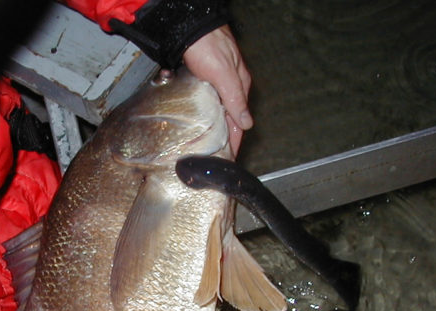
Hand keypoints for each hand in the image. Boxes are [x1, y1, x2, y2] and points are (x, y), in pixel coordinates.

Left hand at [183, 25, 252, 153]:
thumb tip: (247, 123)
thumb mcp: (224, 75)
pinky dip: (196, 112)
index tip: (230, 159)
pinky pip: (199, 101)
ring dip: (208, 127)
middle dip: (222, 138)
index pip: (240, 122)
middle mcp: (228, 86)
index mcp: (239, 86)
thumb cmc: (208, 46)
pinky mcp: (199, 79)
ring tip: (202, 145)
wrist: (188, 26)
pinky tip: (190, 120)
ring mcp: (214, 83)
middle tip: (213, 157)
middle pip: (226, 119)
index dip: (235, 142)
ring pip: (213, 111)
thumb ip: (235, 99)